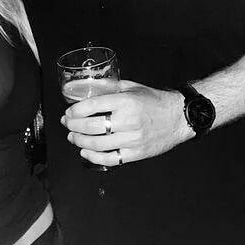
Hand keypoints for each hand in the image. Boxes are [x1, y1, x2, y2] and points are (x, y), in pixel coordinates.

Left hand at [61, 81, 191, 166]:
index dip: (75, 111)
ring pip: (97, 144)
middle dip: (73, 126)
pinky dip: (93, 157)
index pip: (92, 106)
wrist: (177, 117)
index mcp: (125, 101)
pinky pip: (110, 159)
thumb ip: (108, 86)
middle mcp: (128, 121)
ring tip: (73, 137)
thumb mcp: (131, 87)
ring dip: (79, 141)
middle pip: (91, 127)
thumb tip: (85, 85)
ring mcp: (132, 139)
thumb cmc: (153, 100)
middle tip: (67, 124)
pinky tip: (85, 152)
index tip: (69, 112)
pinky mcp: (135, 153)